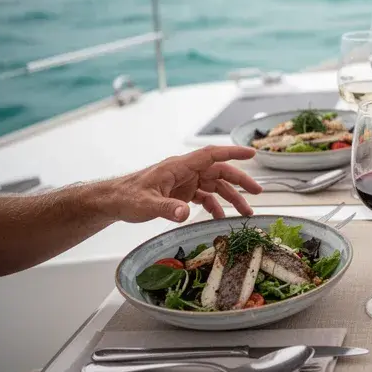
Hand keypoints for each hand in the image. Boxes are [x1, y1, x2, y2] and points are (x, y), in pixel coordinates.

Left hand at [103, 146, 262, 221]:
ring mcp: (185, 182)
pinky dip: (215, 206)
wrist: (113, 201)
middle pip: (219, 172)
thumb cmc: (127, 197)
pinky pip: (204, 197)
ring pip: (215, 186)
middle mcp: (185, 172)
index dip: (232, 153)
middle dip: (240, 181)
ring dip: (231, 197)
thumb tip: (185, 214)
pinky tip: (220, 218)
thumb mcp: (146, 204)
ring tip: (245, 212)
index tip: (252, 153)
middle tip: (258, 192)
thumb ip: (167, 208)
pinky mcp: (182, 193)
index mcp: (179, 167)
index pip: (211, 155)